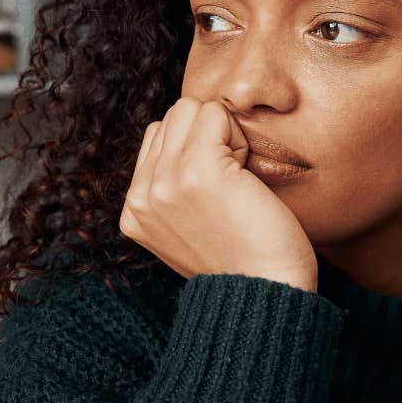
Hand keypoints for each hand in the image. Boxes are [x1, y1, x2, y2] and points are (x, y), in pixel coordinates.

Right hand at [118, 96, 317, 289]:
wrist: (267, 294)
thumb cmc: (247, 262)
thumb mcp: (189, 232)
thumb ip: (173, 193)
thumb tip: (185, 149)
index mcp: (134, 212)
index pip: (157, 138)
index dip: (196, 151)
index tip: (218, 193)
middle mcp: (140, 197)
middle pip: (172, 117)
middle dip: (207, 138)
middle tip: (232, 185)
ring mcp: (164, 182)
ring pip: (191, 108)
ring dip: (223, 135)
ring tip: (237, 181)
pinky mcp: (197, 170)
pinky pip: (216, 114)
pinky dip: (240, 138)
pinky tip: (247, 177)